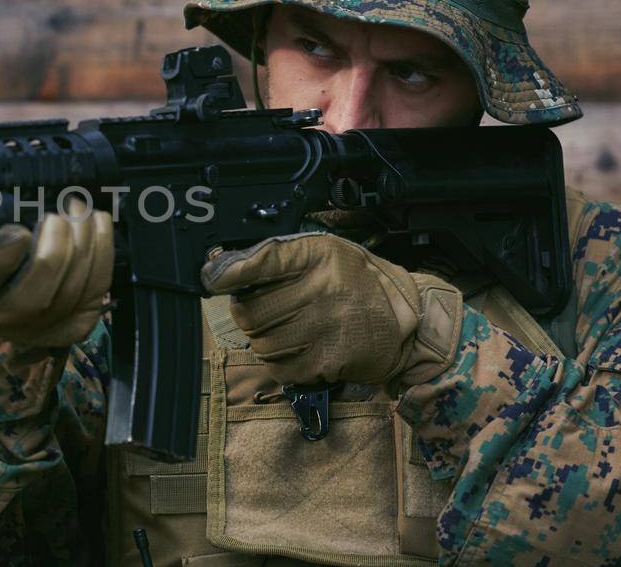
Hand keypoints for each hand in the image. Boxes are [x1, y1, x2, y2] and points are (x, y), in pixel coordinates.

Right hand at [0, 199, 113, 348]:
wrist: (13, 297)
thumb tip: (7, 199)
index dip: (2, 255)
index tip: (18, 230)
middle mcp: (2, 320)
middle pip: (35, 295)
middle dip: (54, 248)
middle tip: (58, 215)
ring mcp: (43, 328)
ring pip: (73, 288)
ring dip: (83, 241)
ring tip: (78, 210)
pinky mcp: (77, 324)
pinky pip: (97, 286)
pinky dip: (103, 249)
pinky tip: (97, 222)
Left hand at [199, 233, 462, 386]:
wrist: (407, 324)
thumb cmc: (359, 283)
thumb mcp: (326, 253)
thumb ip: (279, 257)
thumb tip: (226, 269)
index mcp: (320, 256)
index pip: (264, 261)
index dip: (231, 272)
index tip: (213, 278)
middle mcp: (323, 290)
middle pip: (251, 310)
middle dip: (248, 313)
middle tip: (264, 310)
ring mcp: (325, 328)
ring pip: (261, 342)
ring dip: (263, 339)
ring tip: (285, 329)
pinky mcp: (327, 361)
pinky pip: (279, 367)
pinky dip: (280, 362)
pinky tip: (299, 349)